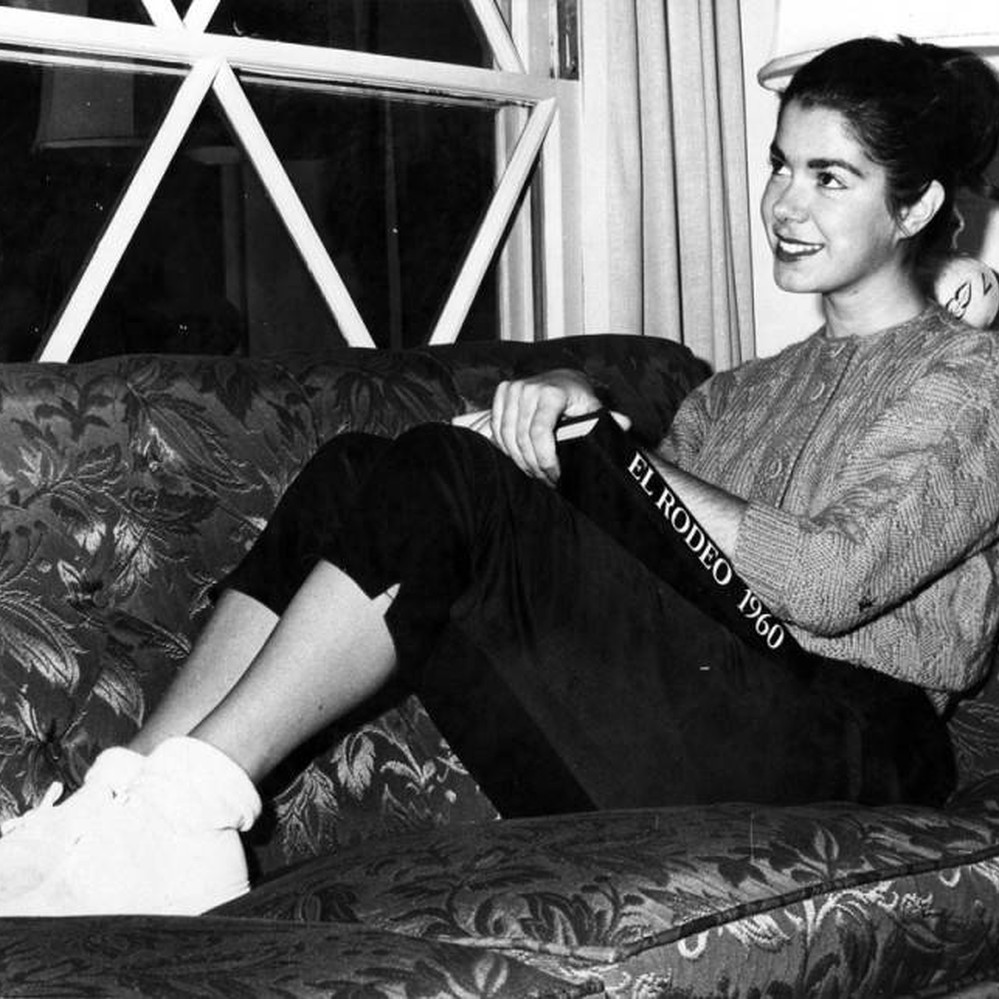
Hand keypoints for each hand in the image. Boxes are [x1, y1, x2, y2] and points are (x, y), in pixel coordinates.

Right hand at [451, 372, 630, 484]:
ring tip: (535, 472)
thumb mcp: (594, 407)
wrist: (561, 378)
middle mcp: (529, 388)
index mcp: (552, 393)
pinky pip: (497, 428)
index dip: (545, 459)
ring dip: (519, 460)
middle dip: (534, 465)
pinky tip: (520, 458)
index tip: (555, 475)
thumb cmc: (578, 396)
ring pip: (507, 436)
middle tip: (546, 479)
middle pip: (522, 439)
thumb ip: (606, 418)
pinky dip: (506, 447)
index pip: (540, 432)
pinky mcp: (502, 392)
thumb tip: (625, 424)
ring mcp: (513, 389)